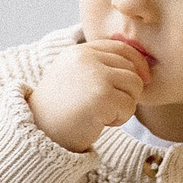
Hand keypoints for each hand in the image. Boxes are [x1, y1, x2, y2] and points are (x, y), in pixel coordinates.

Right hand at [29, 35, 152, 151]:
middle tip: (107, 107)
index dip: (137, 65)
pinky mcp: (102, 97)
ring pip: (135, 85)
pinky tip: (101, 122)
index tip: (141, 81)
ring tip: (103, 114)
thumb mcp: (75, 77)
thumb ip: (99, 66)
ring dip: (125, 105)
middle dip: (128, 90)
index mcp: (79, 51)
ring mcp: (95, 76)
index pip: (122, 48)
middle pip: (132, 68)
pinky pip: (129, 106)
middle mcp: (86, 58)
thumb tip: (142, 68)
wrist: (40, 133)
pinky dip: (120, 118)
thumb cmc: (60, 110)